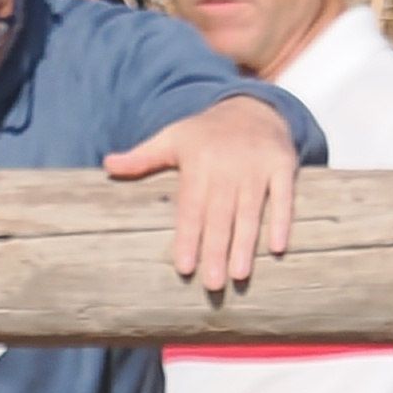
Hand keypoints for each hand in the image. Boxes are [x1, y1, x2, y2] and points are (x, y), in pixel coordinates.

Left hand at [111, 92, 299, 295]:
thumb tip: (107, 166)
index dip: (188, 238)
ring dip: (246, 244)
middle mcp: (228, 167)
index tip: (184, 267)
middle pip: (220, 215)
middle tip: (213, 285)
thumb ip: (142, 157)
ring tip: (240, 275)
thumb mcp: (172, 138)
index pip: (191, 207)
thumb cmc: (206, 133)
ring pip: (251, 211)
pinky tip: (278, 248)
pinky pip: (284, 197)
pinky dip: (283, 221)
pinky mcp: (283, 165)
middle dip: (216, 250)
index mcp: (198, 163)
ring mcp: (257, 166)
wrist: (253, 107)